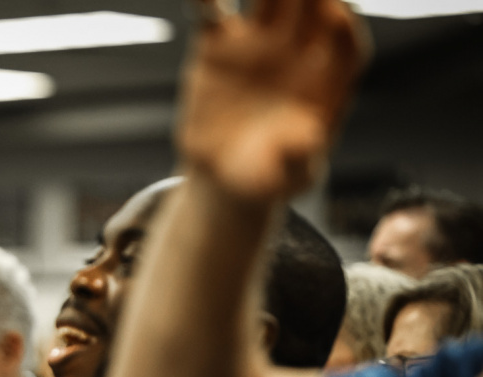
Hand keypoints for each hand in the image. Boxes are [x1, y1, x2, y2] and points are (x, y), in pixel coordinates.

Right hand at [178, 0, 368, 200]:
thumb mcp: (289, 178)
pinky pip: (212, 14)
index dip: (343, 27)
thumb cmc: (270, 176)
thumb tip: (307, 141)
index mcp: (329, 81)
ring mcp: (259, 45)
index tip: (334, 13)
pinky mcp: (218, 47)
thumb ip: (300, 160)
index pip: (345, 46)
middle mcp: (299, 53)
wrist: (226, 173)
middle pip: (312, 8)